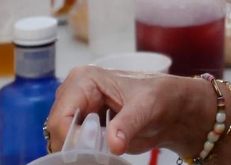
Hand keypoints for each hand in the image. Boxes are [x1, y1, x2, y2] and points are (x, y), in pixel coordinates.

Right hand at [45, 66, 210, 156]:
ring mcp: (77, 110)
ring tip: (101, 149)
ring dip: (77, 150)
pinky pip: (71, 145)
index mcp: (84, 79)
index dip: (71, 138)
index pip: (61, 117)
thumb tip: (113, 143)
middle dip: (74, 145)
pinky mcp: (83, 125)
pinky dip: (82, 152)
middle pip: (57, 130)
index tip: (91, 149)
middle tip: (98, 150)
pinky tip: (100, 150)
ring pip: (61, 140)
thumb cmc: (162, 97)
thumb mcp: (147, 107)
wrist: (173, 109)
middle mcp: (74, 93)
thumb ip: (128, 124)